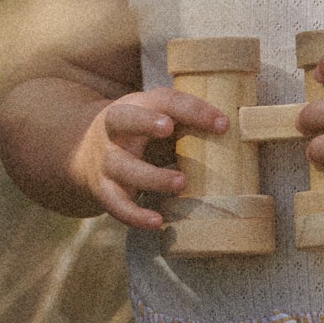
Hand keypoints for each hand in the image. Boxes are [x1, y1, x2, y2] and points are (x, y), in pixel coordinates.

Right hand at [73, 88, 226, 231]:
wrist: (81, 153)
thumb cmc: (138, 135)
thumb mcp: (156, 120)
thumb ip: (187, 125)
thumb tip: (242, 133)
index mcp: (136, 106)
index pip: (164, 100)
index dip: (192, 109)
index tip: (223, 123)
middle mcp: (116, 130)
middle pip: (123, 118)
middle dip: (145, 121)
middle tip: (169, 127)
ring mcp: (107, 160)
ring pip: (123, 166)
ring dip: (152, 175)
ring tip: (181, 183)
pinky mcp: (104, 189)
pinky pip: (116, 204)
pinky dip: (135, 215)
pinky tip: (157, 222)